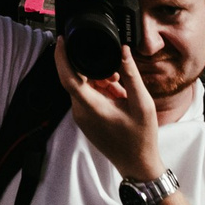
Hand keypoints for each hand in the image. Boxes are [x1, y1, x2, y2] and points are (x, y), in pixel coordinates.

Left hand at [55, 38, 164, 183]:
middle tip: (116, 74)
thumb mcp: (142, 103)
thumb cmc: (141, 138)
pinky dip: (99, 91)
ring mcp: (82, 118)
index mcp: (91, 107)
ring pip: (83, 88)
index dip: (62, 56)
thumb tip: (123, 50)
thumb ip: (131, 75)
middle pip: (77, 79)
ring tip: (121, 89)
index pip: (67, 77)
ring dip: (99, 81)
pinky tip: (117, 96)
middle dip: (94, 69)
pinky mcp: (86, 121)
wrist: (138, 165)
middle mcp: (81, 112)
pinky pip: (86, 97)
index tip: (63, 40)